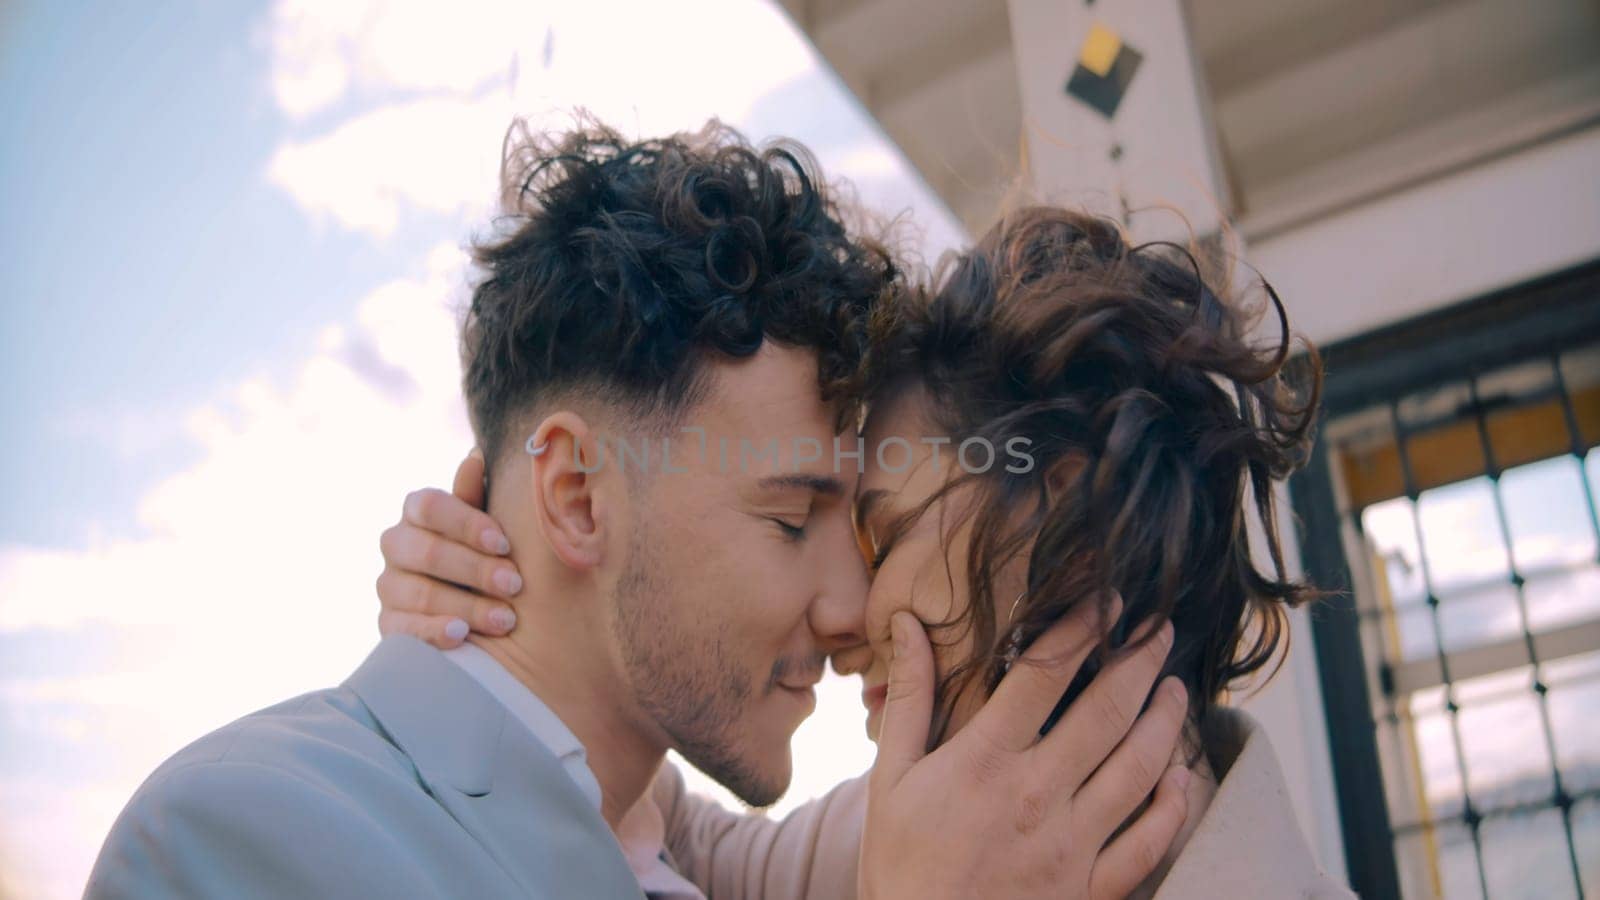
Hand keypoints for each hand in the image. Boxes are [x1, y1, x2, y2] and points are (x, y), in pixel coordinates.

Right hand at [376, 450, 523, 646]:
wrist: (484, 610)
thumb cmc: (491, 556)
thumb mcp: (490, 528)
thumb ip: (479, 498)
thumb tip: (476, 457)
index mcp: (419, 511)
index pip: (429, 506)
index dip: (466, 524)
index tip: (503, 544)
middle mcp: (396, 544)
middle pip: (426, 551)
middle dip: (475, 570)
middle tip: (516, 585)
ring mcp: (389, 586)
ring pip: (420, 593)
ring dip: (467, 606)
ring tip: (506, 620)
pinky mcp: (388, 625)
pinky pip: (403, 630)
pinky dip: (433, 631)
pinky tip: (461, 635)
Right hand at [859, 599, 1190, 899]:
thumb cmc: (900, 866)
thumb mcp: (889, 779)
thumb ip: (909, 699)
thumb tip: (907, 624)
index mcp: (986, 762)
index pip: (1046, 673)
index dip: (1082, 626)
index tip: (1106, 597)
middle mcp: (1037, 796)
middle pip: (1107, 711)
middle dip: (1140, 659)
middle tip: (1160, 625)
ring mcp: (1071, 845)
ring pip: (1139, 768)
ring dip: (1166, 720)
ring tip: (1175, 686)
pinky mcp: (1091, 888)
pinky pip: (1148, 842)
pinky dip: (1172, 806)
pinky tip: (1180, 776)